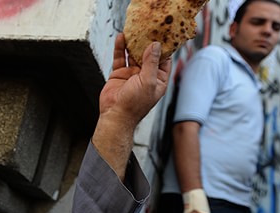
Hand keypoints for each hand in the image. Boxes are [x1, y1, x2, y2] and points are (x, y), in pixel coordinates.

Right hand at [92, 33, 170, 178]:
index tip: (162, 35)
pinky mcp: (119, 74)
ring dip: (134, 43)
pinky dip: (120, 48)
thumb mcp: (149, 81)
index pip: (164, 60)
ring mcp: (132, 75)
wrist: (115, 116)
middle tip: (147, 29)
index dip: (164, 48)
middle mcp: (146, 76)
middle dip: (147, 42)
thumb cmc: (134, 105)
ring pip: (134, 55)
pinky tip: (121, 39)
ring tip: (134, 31)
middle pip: (148, 55)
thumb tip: (155, 46)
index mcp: (158, 80)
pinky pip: (120, 58)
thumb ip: (152, 62)